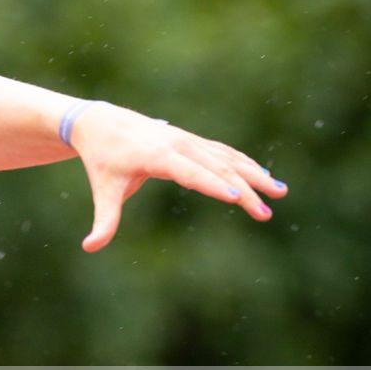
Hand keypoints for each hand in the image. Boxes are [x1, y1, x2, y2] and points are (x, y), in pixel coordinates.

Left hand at [69, 104, 286, 251]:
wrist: (100, 122)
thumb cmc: (102, 159)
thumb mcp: (103, 189)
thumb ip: (104, 220)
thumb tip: (89, 248)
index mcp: (157, 157)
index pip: (190, 172)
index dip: (213, 185)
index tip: (236, 199)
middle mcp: (178, 145)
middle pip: (217, 168)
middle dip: (244, 190)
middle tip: (265, 213)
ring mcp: (188, 140)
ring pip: (227, 158)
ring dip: (255, 174)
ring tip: (281, 192)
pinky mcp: (193, 140)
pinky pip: (224, 152)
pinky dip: (245, 164)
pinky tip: (263, 177)